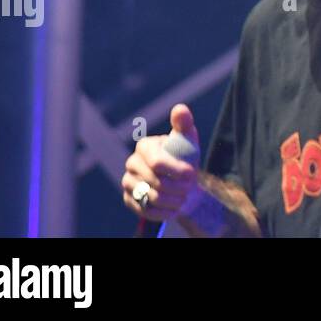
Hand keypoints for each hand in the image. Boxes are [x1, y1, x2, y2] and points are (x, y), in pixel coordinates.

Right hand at [121, 104, 200, 221]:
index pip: (157, 162)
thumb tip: (180, 108)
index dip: (177, 170)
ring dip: (173, 200)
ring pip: (152, 197)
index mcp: (144, 146)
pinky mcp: (129, 200)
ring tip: (184, 197)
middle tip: (190, 187)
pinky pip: (146, 211)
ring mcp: (128, 183)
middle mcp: (131, 164)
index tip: (192, 174)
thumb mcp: (188, 138)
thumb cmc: (185, 155)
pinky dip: (164, 211)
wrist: (181, 179)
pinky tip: (175, 208)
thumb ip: (184, 123)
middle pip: (156, 181)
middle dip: (178, 186)